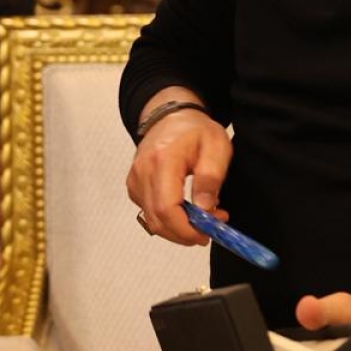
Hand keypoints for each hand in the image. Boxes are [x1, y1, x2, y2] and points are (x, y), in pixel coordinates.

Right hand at [125, 91, 231, 247]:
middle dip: (184, 234)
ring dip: (177, 229)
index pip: (166, 207)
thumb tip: (206, 210)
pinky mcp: (134, 186)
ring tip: (202, 218)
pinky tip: (185, 211)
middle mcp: (143, 172)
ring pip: (152, 220)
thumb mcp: (216, 147)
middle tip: (210, 228)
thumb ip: (210, 178)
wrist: (170, 116)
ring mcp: (135, 180)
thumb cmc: (195, 130)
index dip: (186, 229)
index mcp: (163, 160)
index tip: (207, 232)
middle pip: (157, 219)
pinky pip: (148, 213)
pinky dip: (168, 220)